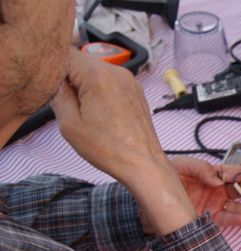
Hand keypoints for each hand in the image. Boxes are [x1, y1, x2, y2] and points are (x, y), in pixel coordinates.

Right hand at [51, 49, 166, 181]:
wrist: (143, 164)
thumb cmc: (110, 150)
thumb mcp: (70, 124)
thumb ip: (58, 94)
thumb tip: (54, 80)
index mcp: (99, 76)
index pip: (66, 54)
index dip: (55, 71)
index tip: (55, 91)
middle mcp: (117, 72)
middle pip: (82, 61)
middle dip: (71, 79)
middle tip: (72, 106)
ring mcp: (130, 81)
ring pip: (96, 71)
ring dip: (86, 86)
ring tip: (89, 113)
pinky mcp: (136, 91)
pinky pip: (111, 82)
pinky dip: (101, 91)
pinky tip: (102, 114)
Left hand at [169, 157, 240, 227]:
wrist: (148, 197)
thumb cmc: (165, 177)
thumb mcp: (182, 165)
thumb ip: (200, 168)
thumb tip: (217, 180)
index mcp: (211, 175)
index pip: (229, 172)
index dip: (236, 173)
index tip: (239, 176)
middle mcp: (215, 190)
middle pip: (235, 190)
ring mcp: (212, 205)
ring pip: (234, 208)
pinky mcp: (207, 219)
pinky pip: (223, 220)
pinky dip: (233, 220)